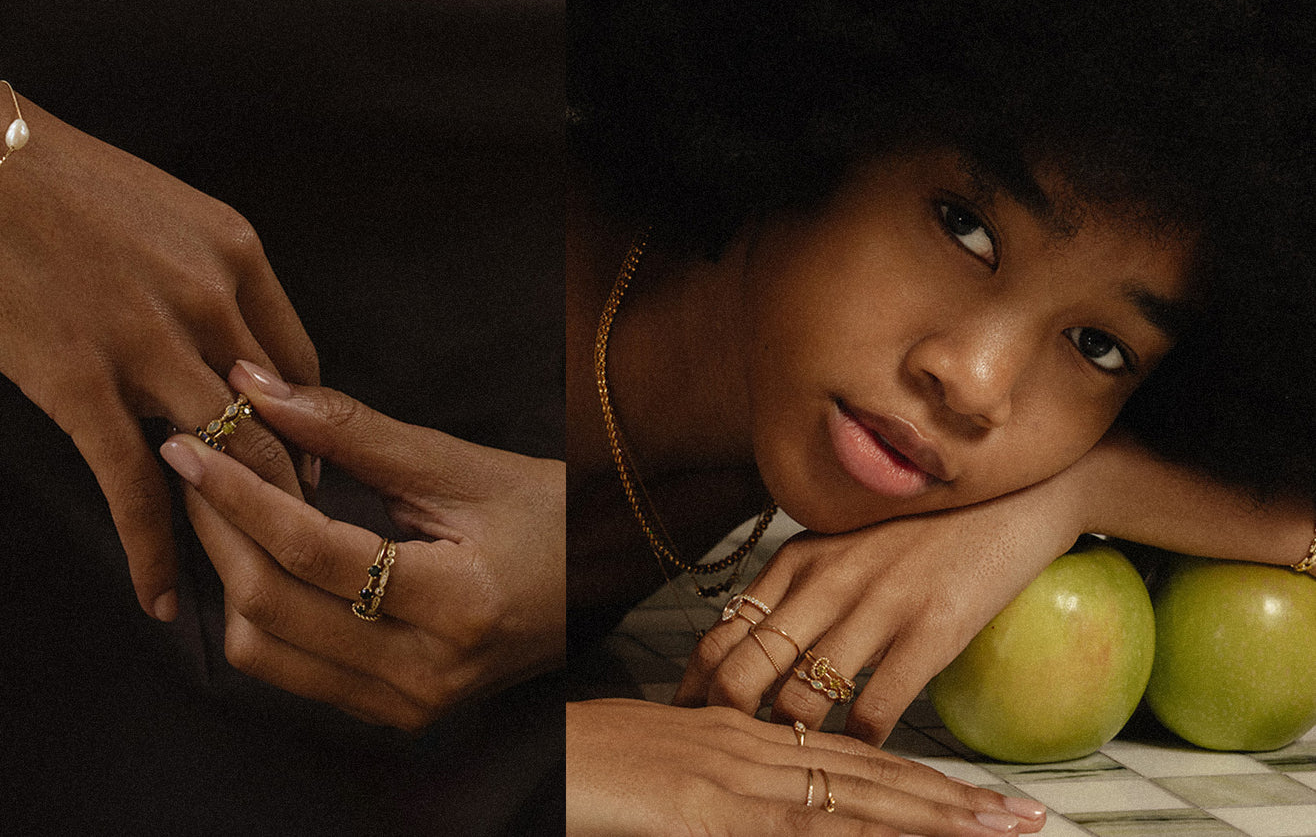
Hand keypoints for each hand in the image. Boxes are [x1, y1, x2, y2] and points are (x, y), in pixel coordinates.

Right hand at [0, 9, 318, 620]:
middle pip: (283, 426)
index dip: (309, 435)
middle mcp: (210, 298)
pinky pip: (136, 486)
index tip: (302, 475)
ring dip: (239, 533)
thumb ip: (200, 275)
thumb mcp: (154, 209)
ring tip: (244, 584)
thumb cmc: (39, 172)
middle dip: (292, 498)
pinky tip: (158, 595)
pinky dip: (154, 552)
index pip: (303, 370)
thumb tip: (216, 337)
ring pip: (230, 461)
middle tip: (290, 549)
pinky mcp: (78, 379)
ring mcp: (148, 341)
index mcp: (235, 252)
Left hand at [158, 362, 564, 729]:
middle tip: (192, 462)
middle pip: (272, 608)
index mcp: (459, 605)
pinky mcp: (393, 712)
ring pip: (264, 651)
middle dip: (217, 529)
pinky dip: (258, 610)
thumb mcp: (458, 464)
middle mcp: (428, 673)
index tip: (190, 444)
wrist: (604, 577)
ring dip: (227, 573)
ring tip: (220, 504)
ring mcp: (408, 704)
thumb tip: (257, 389)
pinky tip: (256, 553)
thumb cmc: (549, 512)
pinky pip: (290, 670)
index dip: (240, 494)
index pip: (312, 553)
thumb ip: (351, 431)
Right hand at [567, 699, 1044, 835]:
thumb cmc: (585, 764)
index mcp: (743, 734)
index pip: (852, 757)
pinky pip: (809, 827)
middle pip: (874, 773)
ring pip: (860, 797)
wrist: (535, 757)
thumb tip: (764, 804)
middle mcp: (755, 747)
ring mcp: (740, 776)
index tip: (976, 796)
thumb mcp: (663, 767)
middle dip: (954, 801)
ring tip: (1002, 828)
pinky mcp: (717, 810)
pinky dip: (866, 833)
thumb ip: (719, 778)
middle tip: (1025, 815)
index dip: (919, 779)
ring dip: (937, 817)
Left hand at [675, 473, 1084, 745]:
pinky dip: (857, 747)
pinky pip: (873, 710)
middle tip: (726, 758)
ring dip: (790, 745)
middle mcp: (825, 581)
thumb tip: (754, 647)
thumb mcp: (843, 543)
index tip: (685, 723)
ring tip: (792, 767)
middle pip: (745, 672)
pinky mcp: (930, 630)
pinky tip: (858, 757)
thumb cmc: (922, 526)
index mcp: (797, 560)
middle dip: (724, 724)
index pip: (722, 635)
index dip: (694, 689)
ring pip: (802, 700)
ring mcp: (876, 605)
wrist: (1009, 494)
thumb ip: (798, 589)